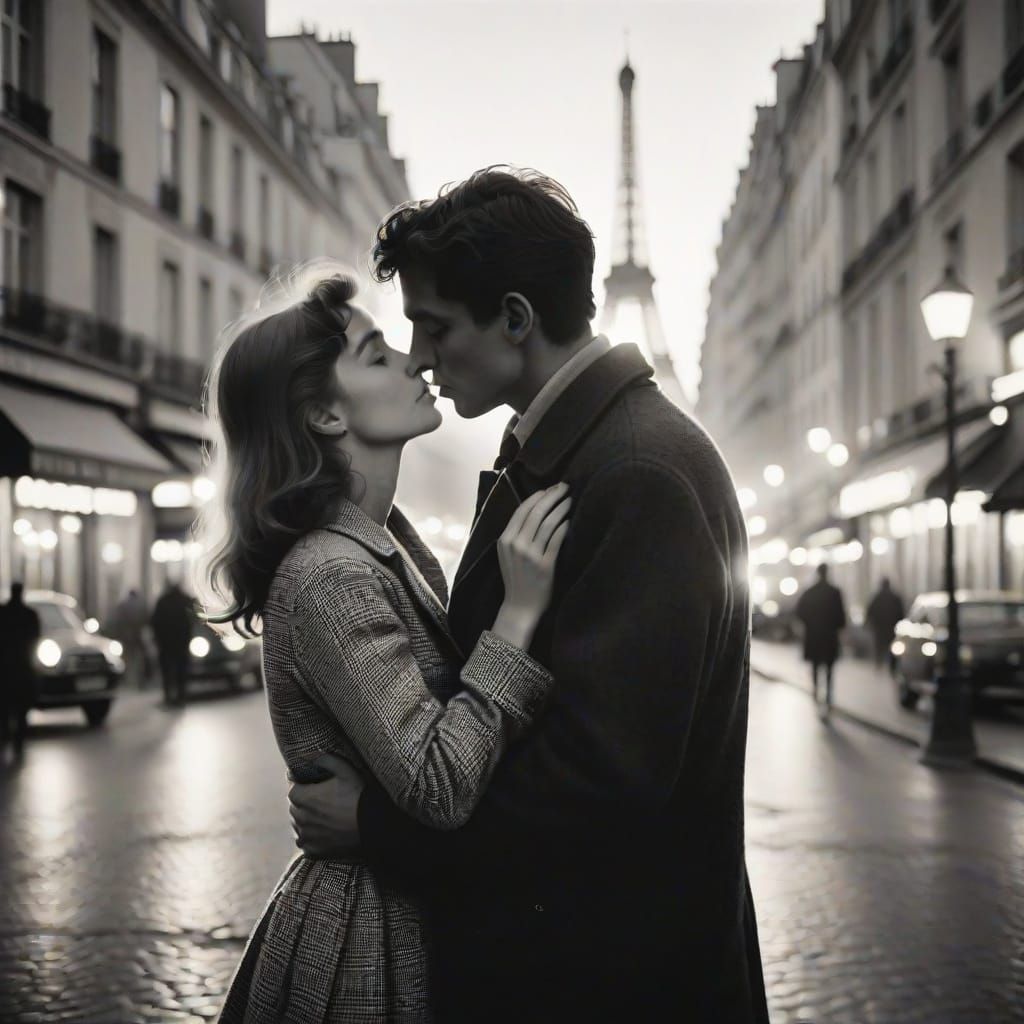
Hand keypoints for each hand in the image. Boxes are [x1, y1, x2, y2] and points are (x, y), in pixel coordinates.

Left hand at [288, 753, 364, 857]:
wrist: (373, 827)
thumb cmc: (358, 796)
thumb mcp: (345, 770)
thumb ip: (324, 759)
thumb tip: (306, 754)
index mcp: (303, 797)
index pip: (292, 787)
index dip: (301, 782)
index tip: (310, 781)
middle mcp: (299, 818)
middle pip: (294, 806)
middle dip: (303, 800)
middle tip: (319, 796)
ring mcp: (306, 836)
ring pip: (298, 824)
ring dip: (305, 818)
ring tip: (321, 813)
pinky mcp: (313, 851)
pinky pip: (304, 841)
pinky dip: (310, 836)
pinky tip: (322, 830)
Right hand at [495, 483, 571, 633]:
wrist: (519, 607)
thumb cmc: (516, 578)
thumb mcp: (508, 554)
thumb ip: (516, 534)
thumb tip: (534, 510)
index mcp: (505, 540)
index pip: (522, 510)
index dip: (538, 496)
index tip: (550, 488)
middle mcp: (516, 545)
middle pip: (536, 512)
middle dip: (552, 496)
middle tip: (565, 487)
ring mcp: (530, 555)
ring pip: (548, 523)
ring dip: (561, 509)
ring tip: (570, 501)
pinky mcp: (545, 565)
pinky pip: (556, 540)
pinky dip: (564, 527)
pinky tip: (570, 521)